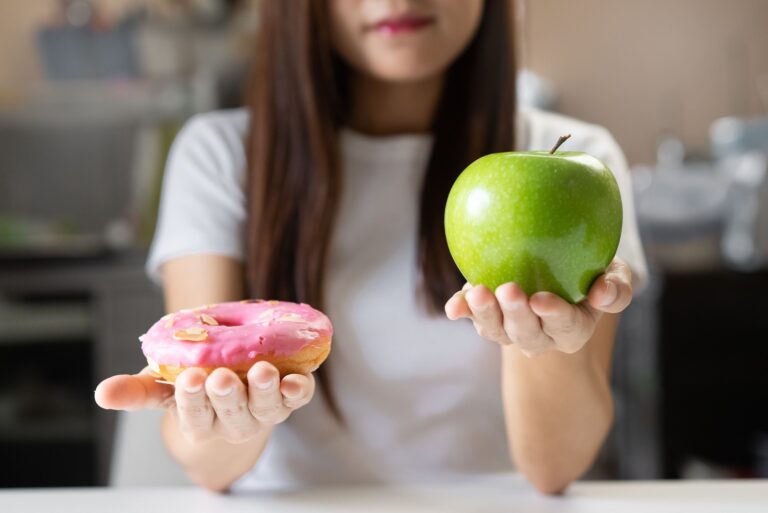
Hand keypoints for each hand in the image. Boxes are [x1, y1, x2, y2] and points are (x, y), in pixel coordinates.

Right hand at [95, 362, 313, 443]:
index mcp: (200, 420)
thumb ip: (137, 390)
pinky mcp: (288, 399)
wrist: (233, 379)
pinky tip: (296, 379)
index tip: (190, 378)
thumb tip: (102, 393)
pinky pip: (297, 399)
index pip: (193, 415)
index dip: (192, 399)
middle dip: (227, 395)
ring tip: (264, 371)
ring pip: (266, 407)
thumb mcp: (162, 384)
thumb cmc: (194, 384)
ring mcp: (263, 411)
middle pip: (231, 412)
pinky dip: (299, 390)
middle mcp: (233, 421)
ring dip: (266, 390)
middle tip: (222, 376)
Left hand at [445, 259, 632, 356]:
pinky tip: (454, 305)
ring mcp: (508, 329)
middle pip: (526, 333)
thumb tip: (603, 292)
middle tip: (508, 290)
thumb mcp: (616, 276)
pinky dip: (462, 310)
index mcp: (572, 329)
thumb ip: (617, 287)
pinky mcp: (486, 314)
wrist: (561, 272)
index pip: (565, 326)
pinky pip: (471, 315)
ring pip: (495, 329)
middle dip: (515, 315)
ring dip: (484, 313)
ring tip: (478, 292)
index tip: (542, 300)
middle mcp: (538, 336)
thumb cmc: (593, 273)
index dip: (554, 316)